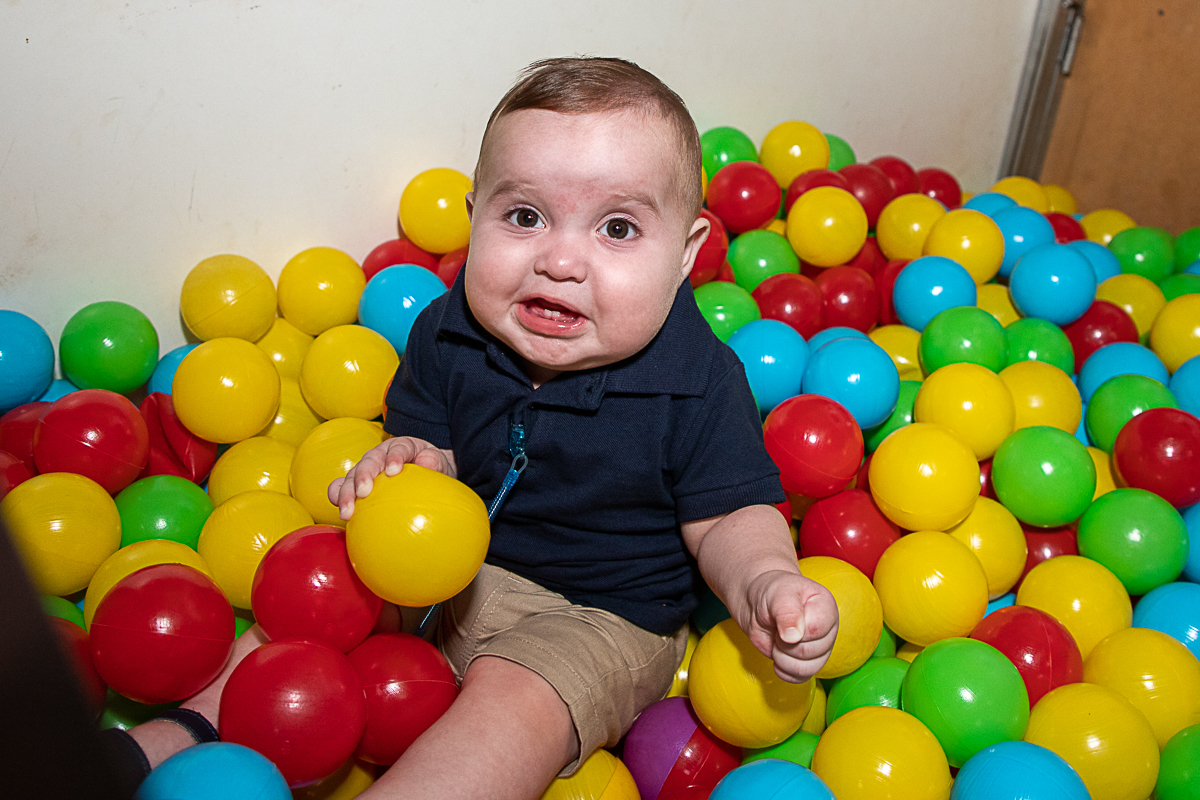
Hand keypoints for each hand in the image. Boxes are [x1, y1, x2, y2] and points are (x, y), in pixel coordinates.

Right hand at [327, 436, 455, 520]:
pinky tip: (339, 511)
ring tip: (346, 512)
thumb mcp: (439, 462)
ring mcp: (367, 468)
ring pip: (352, 475)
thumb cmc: (432, 467)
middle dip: (364, 475)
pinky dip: (337, 495)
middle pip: (369, 460)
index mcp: (402, 446)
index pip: (399, 448)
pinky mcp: (357, 482)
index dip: (394, 457)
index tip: (394, 471)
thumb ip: (434, 461)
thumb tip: (427, 463)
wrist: (425, 470)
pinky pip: (341, 486)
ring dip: (346, 492)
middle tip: (363, 492)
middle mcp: (381, 454)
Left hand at [743, 570, 838, 682]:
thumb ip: (787, 613)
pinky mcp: (809, 662)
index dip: (794, 629)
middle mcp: (828, 629)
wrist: (759, 603)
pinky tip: (777, 653)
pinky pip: (800, 678)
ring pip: (807, 669)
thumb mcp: (778, 595)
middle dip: (785, 643)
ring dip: (783, 658)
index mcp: (826, 607)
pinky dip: (783, 670)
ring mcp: (820, 648)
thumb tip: (794, 637)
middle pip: (810, 652)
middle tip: (777, 627)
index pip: (816, 629)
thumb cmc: (772, 593)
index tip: (781, 616)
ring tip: (777, 639)